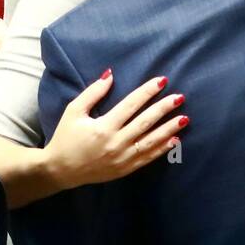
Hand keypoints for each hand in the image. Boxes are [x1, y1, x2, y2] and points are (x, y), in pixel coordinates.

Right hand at [45, 70, 188, 189]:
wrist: (60, 170)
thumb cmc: (66, 137)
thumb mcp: (74, 111)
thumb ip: (93, 93)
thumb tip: (110, 74)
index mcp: (103, 126)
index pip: (131, 105)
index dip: (147, 92)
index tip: (162, 80)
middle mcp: (115, 142)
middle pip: (145, 122)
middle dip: (163, 108)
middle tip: (180, 97)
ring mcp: (122, 158)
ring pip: (150, 141)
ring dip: (169, 129)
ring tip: (184, 118)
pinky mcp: (125, 169)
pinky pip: (147, 158)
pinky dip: (162, 149)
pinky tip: (175, 140)